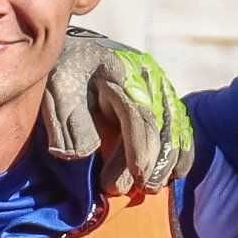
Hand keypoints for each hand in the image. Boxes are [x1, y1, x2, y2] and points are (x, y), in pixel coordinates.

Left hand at [39, 29, 194, 191]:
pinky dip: (181, 148)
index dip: (138, 148)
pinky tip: (175, 173)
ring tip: (153, 187)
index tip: (137, 177)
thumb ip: (68, 120)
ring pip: (173, 124)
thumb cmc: (64, 72)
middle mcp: (144, 75)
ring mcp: (158, 83)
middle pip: (157, 123)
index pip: (135, 113)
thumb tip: (86, 154)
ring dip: (168, 159)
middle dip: (154, 161)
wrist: (78, 47)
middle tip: (142, 189)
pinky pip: (179, 122)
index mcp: (116, 71)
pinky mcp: (163, 93)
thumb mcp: (56, 90)